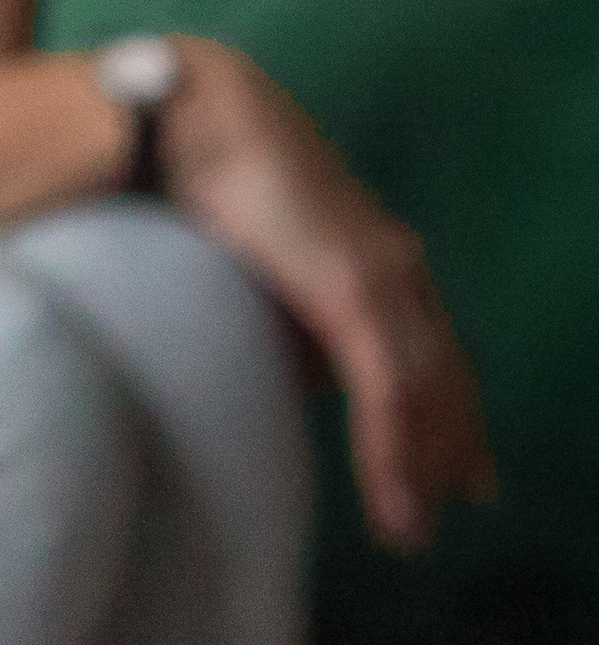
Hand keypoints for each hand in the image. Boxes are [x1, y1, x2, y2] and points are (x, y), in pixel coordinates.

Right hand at [160, 40, 491, 549]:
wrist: (187, 114)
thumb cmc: (198, 174)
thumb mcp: (247, 257)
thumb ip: (277, 306)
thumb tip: (288, 365)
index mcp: (371, 254)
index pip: (430, 346)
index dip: (448, 408)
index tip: (458, 466)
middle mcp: (394, 264)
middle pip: (444, 375)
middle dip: (449, 449)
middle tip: (449, 511)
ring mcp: (381, 275)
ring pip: (426, 391)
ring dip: (422, 466)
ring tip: (410, 529)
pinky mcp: (352, 288)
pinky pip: (389, 385)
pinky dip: (396, 445)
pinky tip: (396, 490)